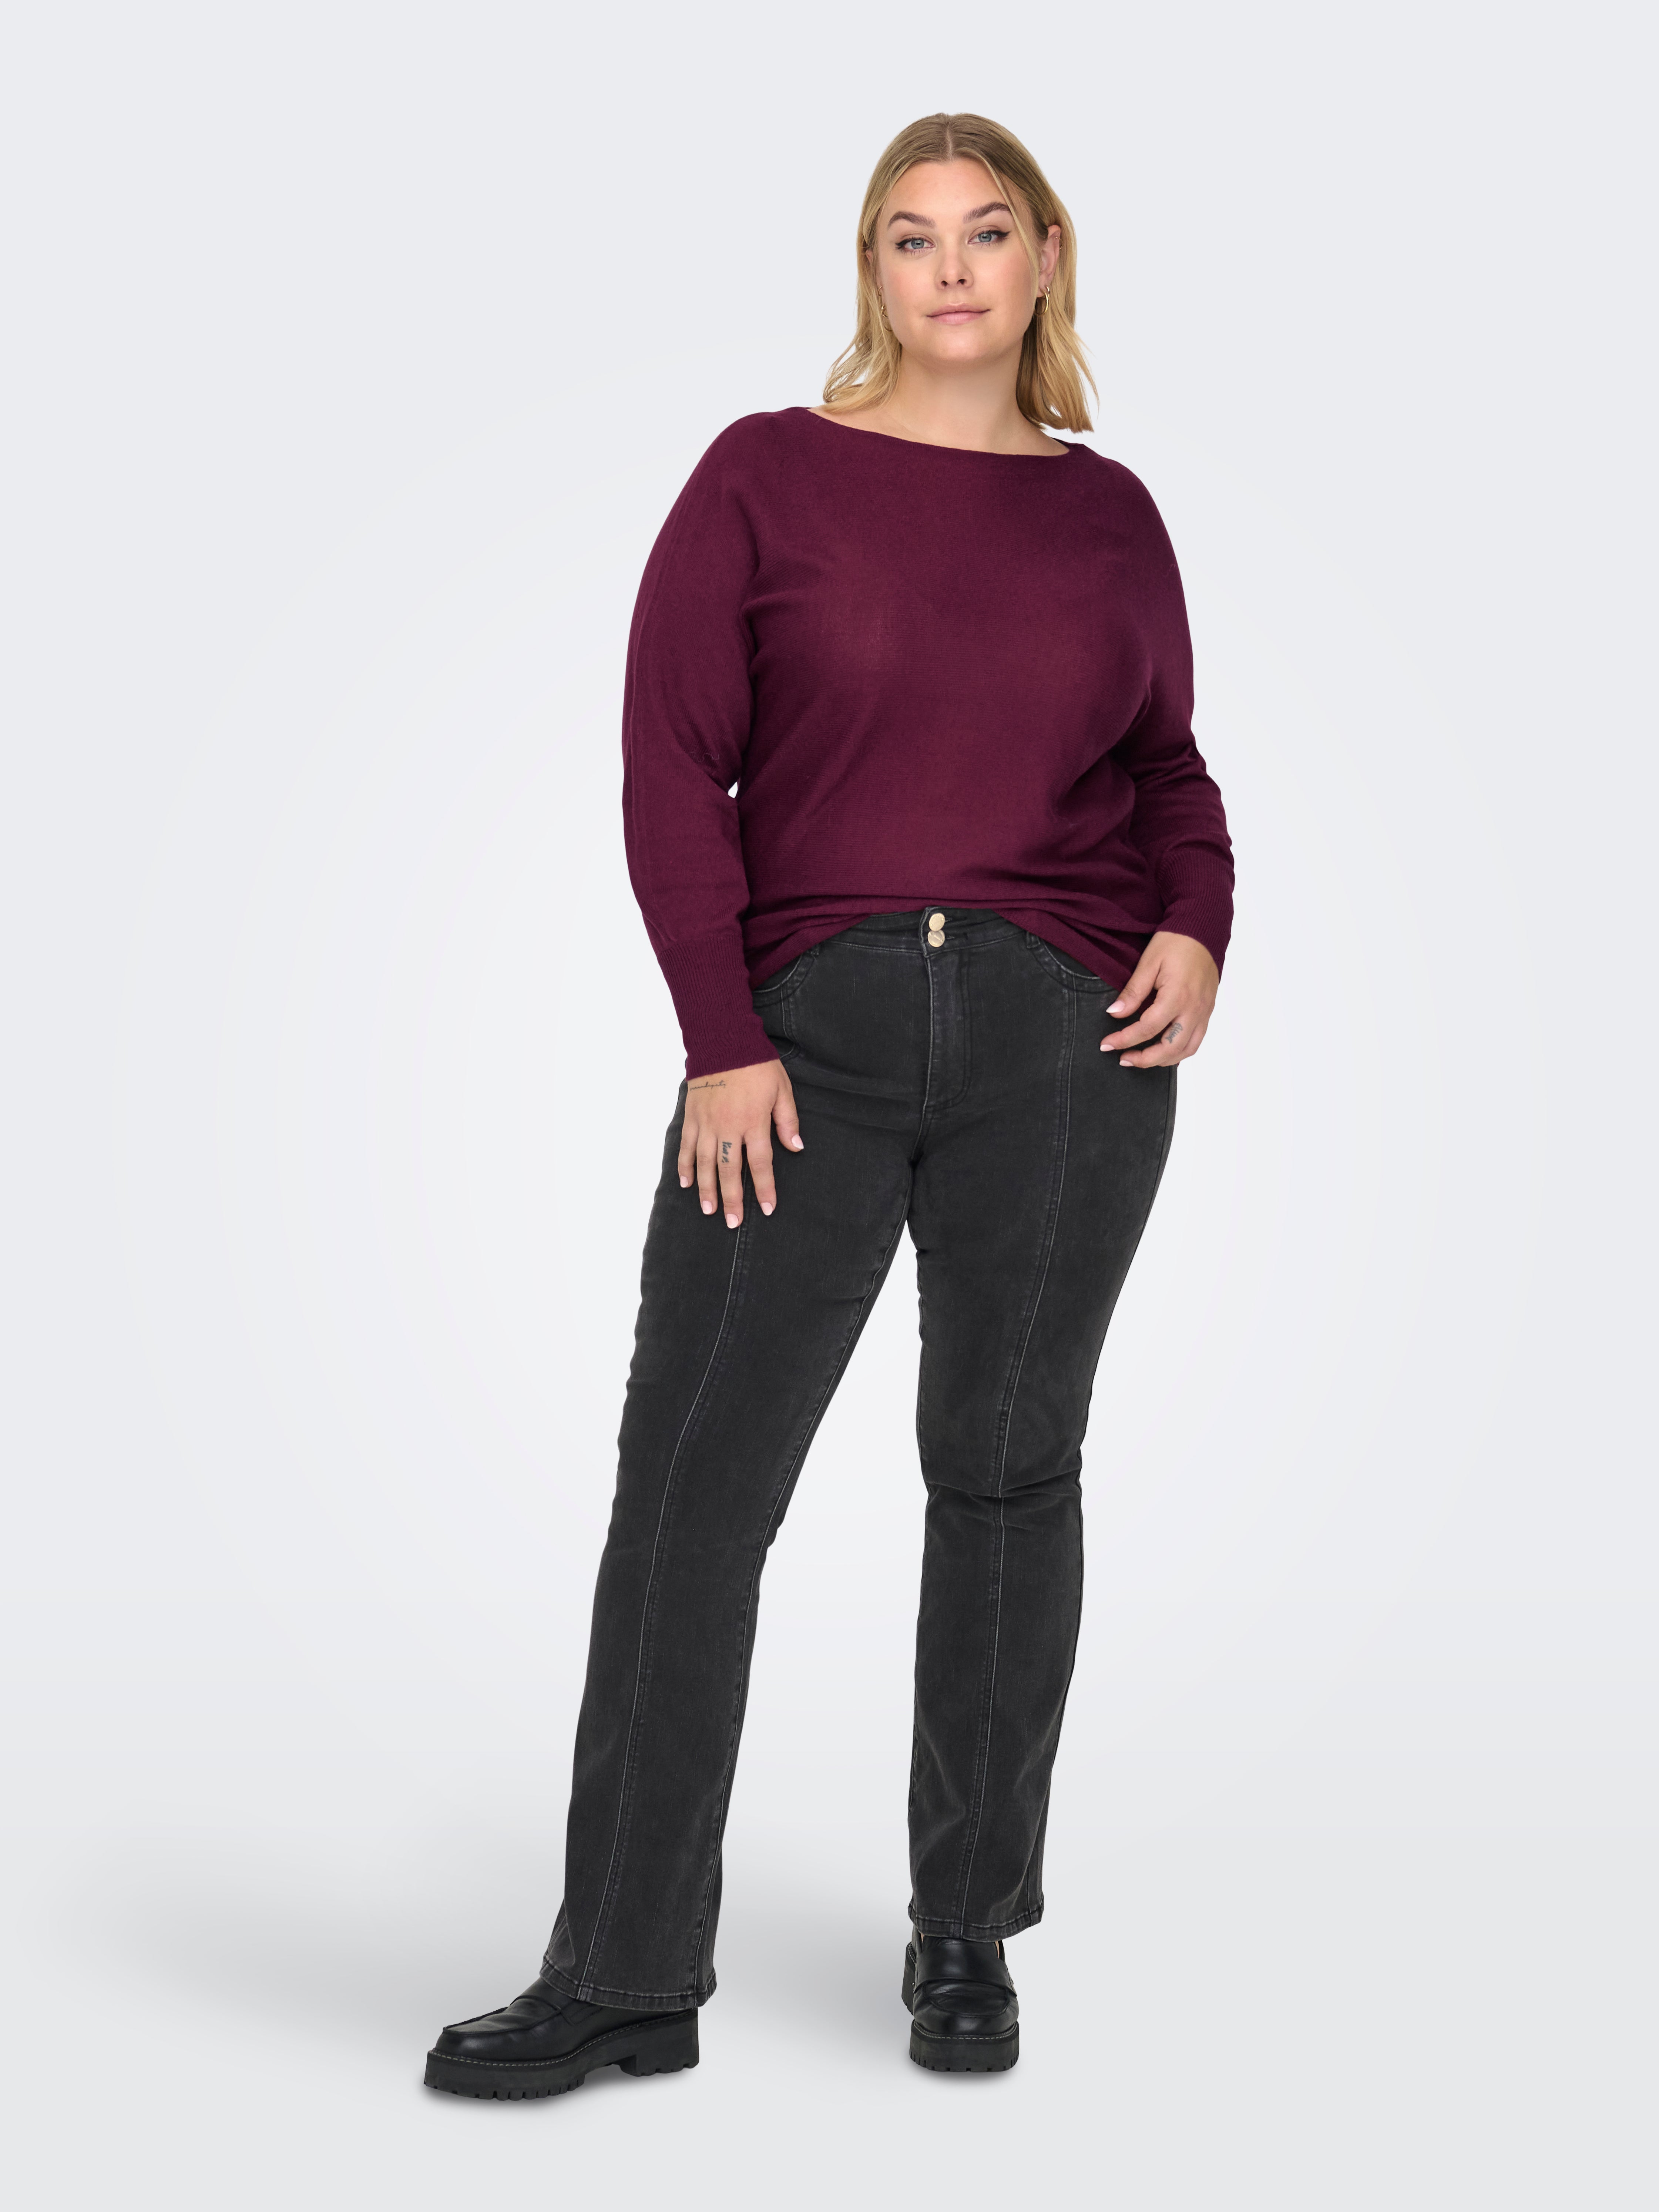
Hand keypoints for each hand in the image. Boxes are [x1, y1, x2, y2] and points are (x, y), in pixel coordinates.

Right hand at [677, 1059, 802, 1227]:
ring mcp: (707, 1123)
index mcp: (753, 1122)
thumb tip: (796, 1148)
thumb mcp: (782, 1090)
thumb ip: (787, 1121)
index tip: (767, 1209)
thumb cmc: (756, 1064)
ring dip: (707, 1189)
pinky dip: (684, 1166)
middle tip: (732, 1222)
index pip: (760, 1164)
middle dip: (732, 1199)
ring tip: (709, 1211)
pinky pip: (686, 1146)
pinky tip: (686, 1183)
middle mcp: (728, 1127)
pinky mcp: (692, 1116)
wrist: (723, 1040)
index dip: (764, 1188)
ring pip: (704, 1163)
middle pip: (730, 1171)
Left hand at [1101, 931, 1218, 1067]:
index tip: (1106, 1045)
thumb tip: (1114, 1013)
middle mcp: (1194, 1009)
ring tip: (1140, 1058)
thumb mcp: (1149, 963)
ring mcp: (1203, 1012)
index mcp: (1178, 996)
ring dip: (1162, 1059)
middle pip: (1170, 1048)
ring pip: (1186, 1050)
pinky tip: (1162, 1050)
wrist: (1203, 931)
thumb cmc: (1175, 942)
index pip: (1148, 1028)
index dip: (1125, 1039)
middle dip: (1144, 1059)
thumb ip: (1133, 992)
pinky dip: (1178, 1051)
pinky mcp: (1207, 1011)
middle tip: (1122, 1058)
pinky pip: (1195, 1041)